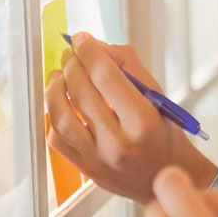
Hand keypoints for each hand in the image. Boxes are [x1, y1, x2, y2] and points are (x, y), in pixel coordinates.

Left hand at [44, 32, 217, 203]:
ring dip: (54, 90)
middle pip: (82, 93)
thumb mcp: (157, 96)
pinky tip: (61, 105)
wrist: (164, 177)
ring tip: (58, 76)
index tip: (82, 39)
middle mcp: (119, 144)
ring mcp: (99, 160)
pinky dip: (53, 118)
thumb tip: (96, 47)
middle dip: (71, 65)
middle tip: (71, 55)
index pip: (106, 76)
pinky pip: (57, 140)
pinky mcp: (85, 170)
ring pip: (61, 118)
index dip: (89, 51)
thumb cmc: (163, 135)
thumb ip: (128, 66)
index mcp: (143, 122)